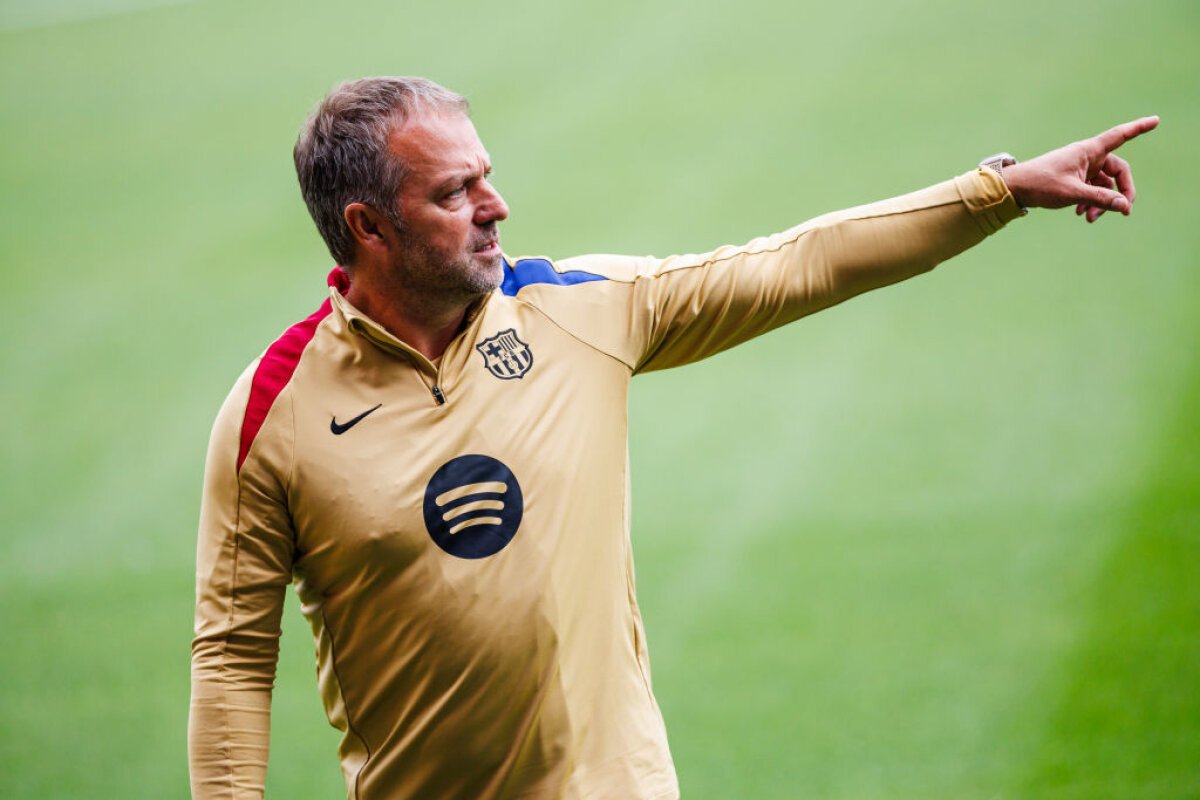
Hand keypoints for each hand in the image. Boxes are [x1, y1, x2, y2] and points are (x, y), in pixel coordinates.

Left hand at [1003, 116, 1158, 222]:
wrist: (1014, 188)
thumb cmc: (1040, 184)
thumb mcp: (1072, 193)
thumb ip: (1099, 199)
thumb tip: (1124, 206)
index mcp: (1089, 151)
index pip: (1120, 136)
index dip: (1138, 128)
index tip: (1155, 120)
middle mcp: (1088, 156)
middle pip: (1118, 171)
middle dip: (1120, 192)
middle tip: (1124, 211)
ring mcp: (1081, 167)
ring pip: (1103, 184)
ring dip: (1102, 202)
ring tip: (1089, 219)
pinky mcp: (1073, 178)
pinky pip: (1091, 188)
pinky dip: (1090, 201)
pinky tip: (1081, 214)